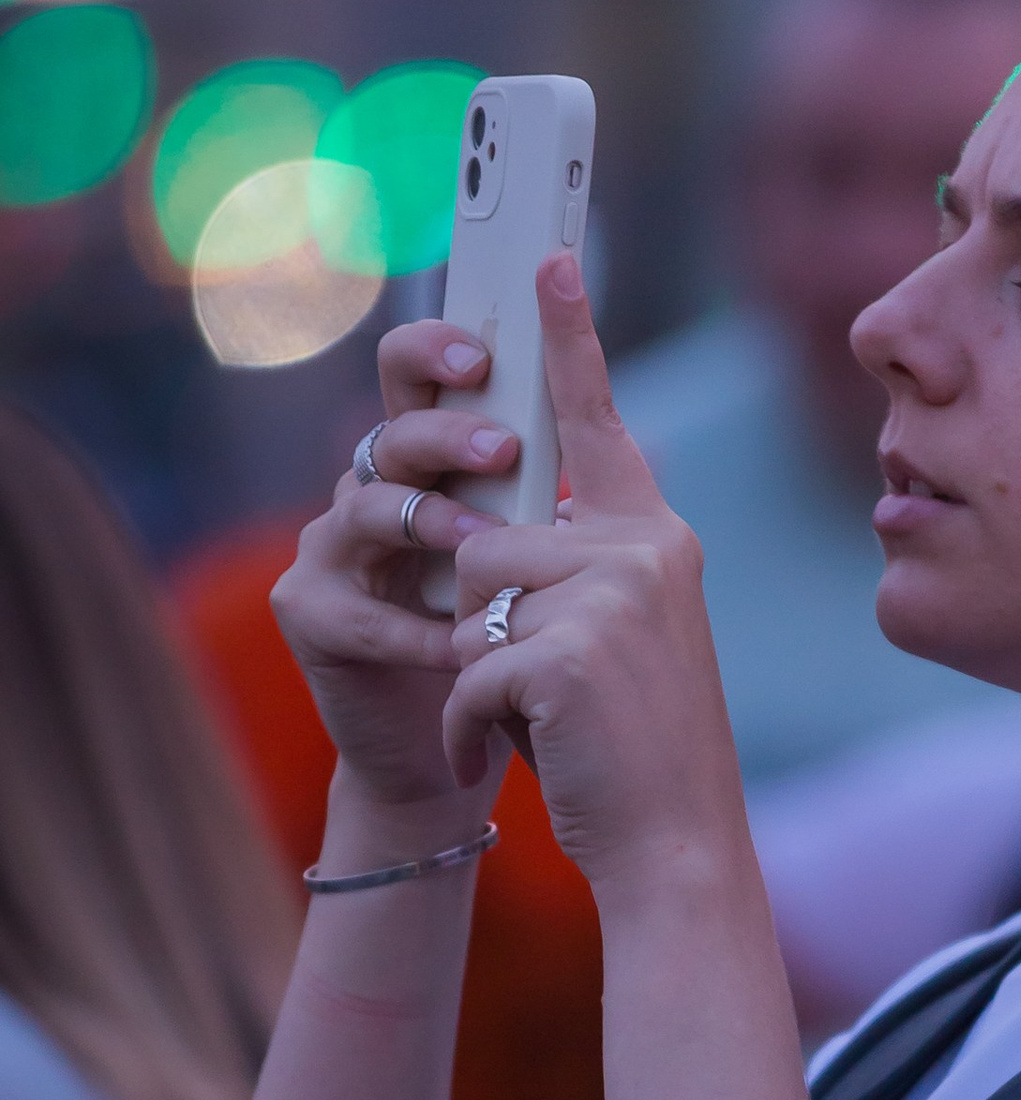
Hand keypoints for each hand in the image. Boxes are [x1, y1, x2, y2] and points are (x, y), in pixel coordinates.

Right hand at [270, 319, 518, 813]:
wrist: (447, 755)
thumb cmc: (500, 647)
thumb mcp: (534, 565)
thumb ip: (549, 505)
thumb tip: (632, 437)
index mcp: (426, 466)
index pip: (422, 380)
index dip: (440, 347)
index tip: (486, 344)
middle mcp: (371, 491)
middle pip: (394, 430)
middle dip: (448, 432)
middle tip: (505, 449)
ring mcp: (331, 548)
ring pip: (370, 507)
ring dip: (433, 523)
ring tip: (485, 546)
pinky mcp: (309, 611)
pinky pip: (365, 610)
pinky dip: (419, 629)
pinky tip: (461, 648)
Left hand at [442, 254, 745, 896]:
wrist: (679, 848)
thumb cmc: (639, 754)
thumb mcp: (620, 642)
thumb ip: (578, 574)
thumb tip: (488, 536)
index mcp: (659, 541)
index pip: (601, 424)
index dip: (569, 340)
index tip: (546, 259)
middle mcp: (645, 552)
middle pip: (495, 537)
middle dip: (491, 622)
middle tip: (555, 695)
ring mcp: (610, 598)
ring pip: (475, 594)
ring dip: (481, 674)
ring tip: (545, 726)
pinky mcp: (563, 650)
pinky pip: (470, 664)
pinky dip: (474, 724)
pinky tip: (520, 758)